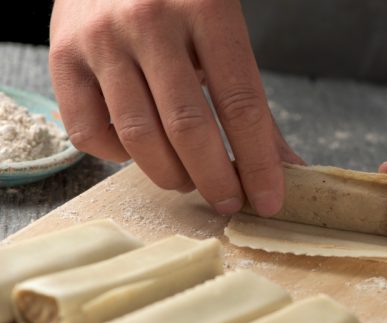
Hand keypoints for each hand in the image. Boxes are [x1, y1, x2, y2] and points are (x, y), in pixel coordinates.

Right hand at [49, 0, 302, 215]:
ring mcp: (101, 39)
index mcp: (207, 9)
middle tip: (228, 202)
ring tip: (188, 179)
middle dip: (215, 180)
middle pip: (188, 127)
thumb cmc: (179, 1)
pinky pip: (89, 132)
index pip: (241, 104)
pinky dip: (118, 156)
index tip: (269, 200)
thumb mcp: (223, 33)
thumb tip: (286, 164)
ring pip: (138, 136)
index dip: (258, 163)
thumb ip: (251, 99)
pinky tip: (139, 149)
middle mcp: (150, 21)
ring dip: (170, 175)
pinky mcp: (62, 56)